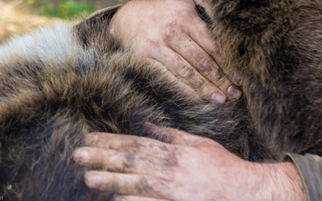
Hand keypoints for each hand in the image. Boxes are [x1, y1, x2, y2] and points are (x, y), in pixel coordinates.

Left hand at [73, 124, 306, 200]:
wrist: (244, 190)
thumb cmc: (222, 167)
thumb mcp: (199, 145)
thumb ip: (173, 136)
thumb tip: (148, 127)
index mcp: (177, 152)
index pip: (138, 144)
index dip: (113, 141)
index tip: (90, 138)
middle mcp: (173, 169)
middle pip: (133, 161)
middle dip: (104, 157)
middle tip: (78, 154)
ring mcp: (174, 191)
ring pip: (137, 183)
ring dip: (112, 180)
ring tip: (89, 177)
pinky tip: (116, 199)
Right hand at [110, 0, 240, 101]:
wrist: (128, 17)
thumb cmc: (166, 8)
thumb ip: (209, 4)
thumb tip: (229, 19)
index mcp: (185, 17)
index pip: (211, 44)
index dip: (227, 62)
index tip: (240, 76)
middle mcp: (171, 32)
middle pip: (201, 61)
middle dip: (220, 79)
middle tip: (235, 93)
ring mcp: (156, 47)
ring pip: (186, 72)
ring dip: (205, 88)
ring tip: (221, 99)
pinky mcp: (144, 60)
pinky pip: (167, 78)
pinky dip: (183, 90)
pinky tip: (198, 98)